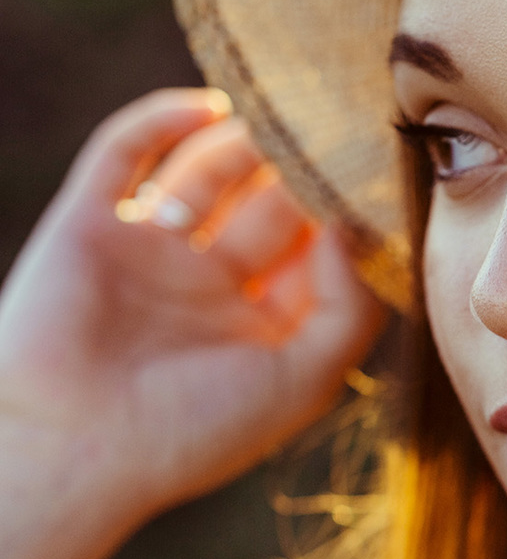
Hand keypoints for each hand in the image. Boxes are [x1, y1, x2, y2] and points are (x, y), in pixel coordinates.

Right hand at [0, 88, 384, 535]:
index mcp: (259, 325)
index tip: (382, 175)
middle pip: (270, 204)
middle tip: (339, 128)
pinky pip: (124, 152)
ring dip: (246, 142)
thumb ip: (348, 307)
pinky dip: (163, 120)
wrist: (71, 449)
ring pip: (206, 171)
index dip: (350, 215)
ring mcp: (147, 250)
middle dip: (303, 170)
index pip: (317, 252)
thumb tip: (351, 226)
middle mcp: (207, 284)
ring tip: (285, 116)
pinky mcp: (89, 222)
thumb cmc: (192, 433)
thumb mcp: (302, 382)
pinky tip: (211, 108)